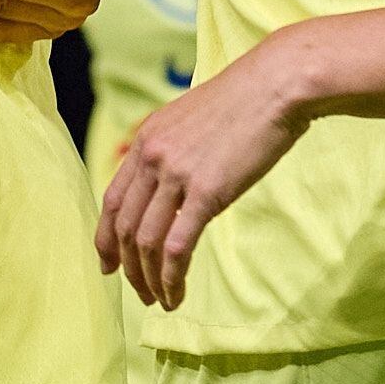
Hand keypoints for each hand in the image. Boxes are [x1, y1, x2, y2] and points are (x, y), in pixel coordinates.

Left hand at [98, 36, 313, 308]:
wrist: (278, 83)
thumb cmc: (249, 100)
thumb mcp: (196, 117)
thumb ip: (178, 147)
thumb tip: (177, 179)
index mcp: (148, 139)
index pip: (113, 199)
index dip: (106, 236)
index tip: (109, 263)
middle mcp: (153, 157)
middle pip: (124, 225)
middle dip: (127, 267)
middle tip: (139, 293)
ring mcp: (176, 174)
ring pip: (146, 241)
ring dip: (148, 279)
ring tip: (159, 300)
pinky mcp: (206, 192)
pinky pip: (177, 246)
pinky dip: (171, 277)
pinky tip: (175, 294)